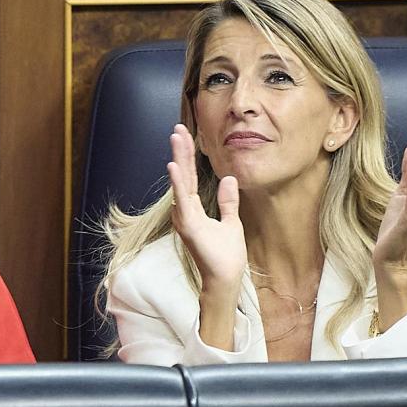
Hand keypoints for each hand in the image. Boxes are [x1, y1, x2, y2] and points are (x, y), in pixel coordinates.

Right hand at [167, 125, 245, 350]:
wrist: (226, 278)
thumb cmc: (225, 256)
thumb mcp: (231, 223)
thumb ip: (228, 202)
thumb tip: (229, 179)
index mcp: (194, 209)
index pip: (190, 177)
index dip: (187, 156)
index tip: (184, 135)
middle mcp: (185, 212)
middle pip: (182, 176)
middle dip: (180, 151)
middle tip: (178, 128)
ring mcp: (185, 219)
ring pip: (181, 184)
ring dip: (178, 161)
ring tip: (176, 140)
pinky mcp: (190, 226)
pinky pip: (183, 200)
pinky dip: (179, 183)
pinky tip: (175, 167)